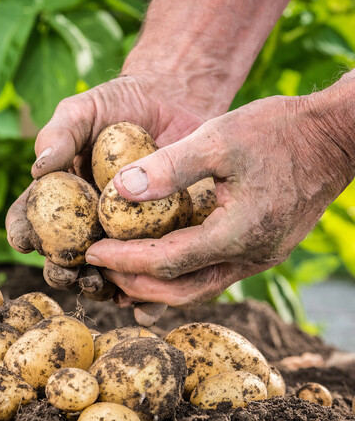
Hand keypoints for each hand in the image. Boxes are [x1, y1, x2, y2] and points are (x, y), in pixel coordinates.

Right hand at [6, 73, 215, 323]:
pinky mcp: (158, 242)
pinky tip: (144, 305)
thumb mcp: (83, 109)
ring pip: (102, 274)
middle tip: (67, 270)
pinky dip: (146, 298)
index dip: (22, 233)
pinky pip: (149, 276)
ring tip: (102, 286)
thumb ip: (59, 134)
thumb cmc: (118, 103)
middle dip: (60, 271)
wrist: (175, 101)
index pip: (29, 220)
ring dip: (98, 287)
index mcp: (57, 198)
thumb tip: (38, 168)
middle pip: (62, 258)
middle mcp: (84, 223)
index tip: (25, 240)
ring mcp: (121, 237)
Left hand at [84, 91, 354, 307]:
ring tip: (117, 273)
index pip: (167, 262)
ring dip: (154, 287)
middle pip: (179, 290)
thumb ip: (170, 166)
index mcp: (239, 233)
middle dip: (133, 283)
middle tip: (98, 267)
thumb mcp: (220, 137)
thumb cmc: (279, 130)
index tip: (91, 251)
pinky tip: (153, 267)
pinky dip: (177, 276)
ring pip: (196, 290)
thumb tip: (119, 190)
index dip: (124, 260)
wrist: (336, 136)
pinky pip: (210, 276)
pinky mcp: (260, 252)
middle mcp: (251, 257)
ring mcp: (258, 259)